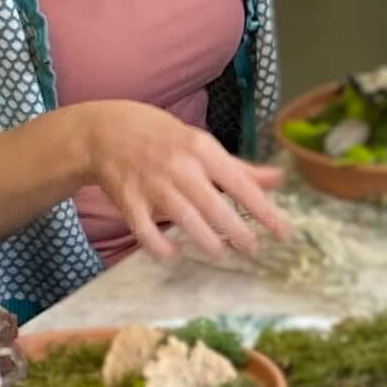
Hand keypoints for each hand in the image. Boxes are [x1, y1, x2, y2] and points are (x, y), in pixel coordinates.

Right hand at [71, 99, 287, 263]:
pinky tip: (174, 254)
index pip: (240, 183)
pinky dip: (160, 248)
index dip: (264, 210)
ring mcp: (152, 185)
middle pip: (214, 205)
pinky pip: (145, 232)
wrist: (103, 132)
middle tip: (252, 248)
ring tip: (220, 252)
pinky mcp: (129, 201)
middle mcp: (179, 167)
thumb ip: (239, 166)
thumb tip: (278, 179)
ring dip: (206, 240)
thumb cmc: (160, 137)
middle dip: (237, 231)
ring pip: (184, 219)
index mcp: (201, 149)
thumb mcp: (201, 143)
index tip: (283, 232)